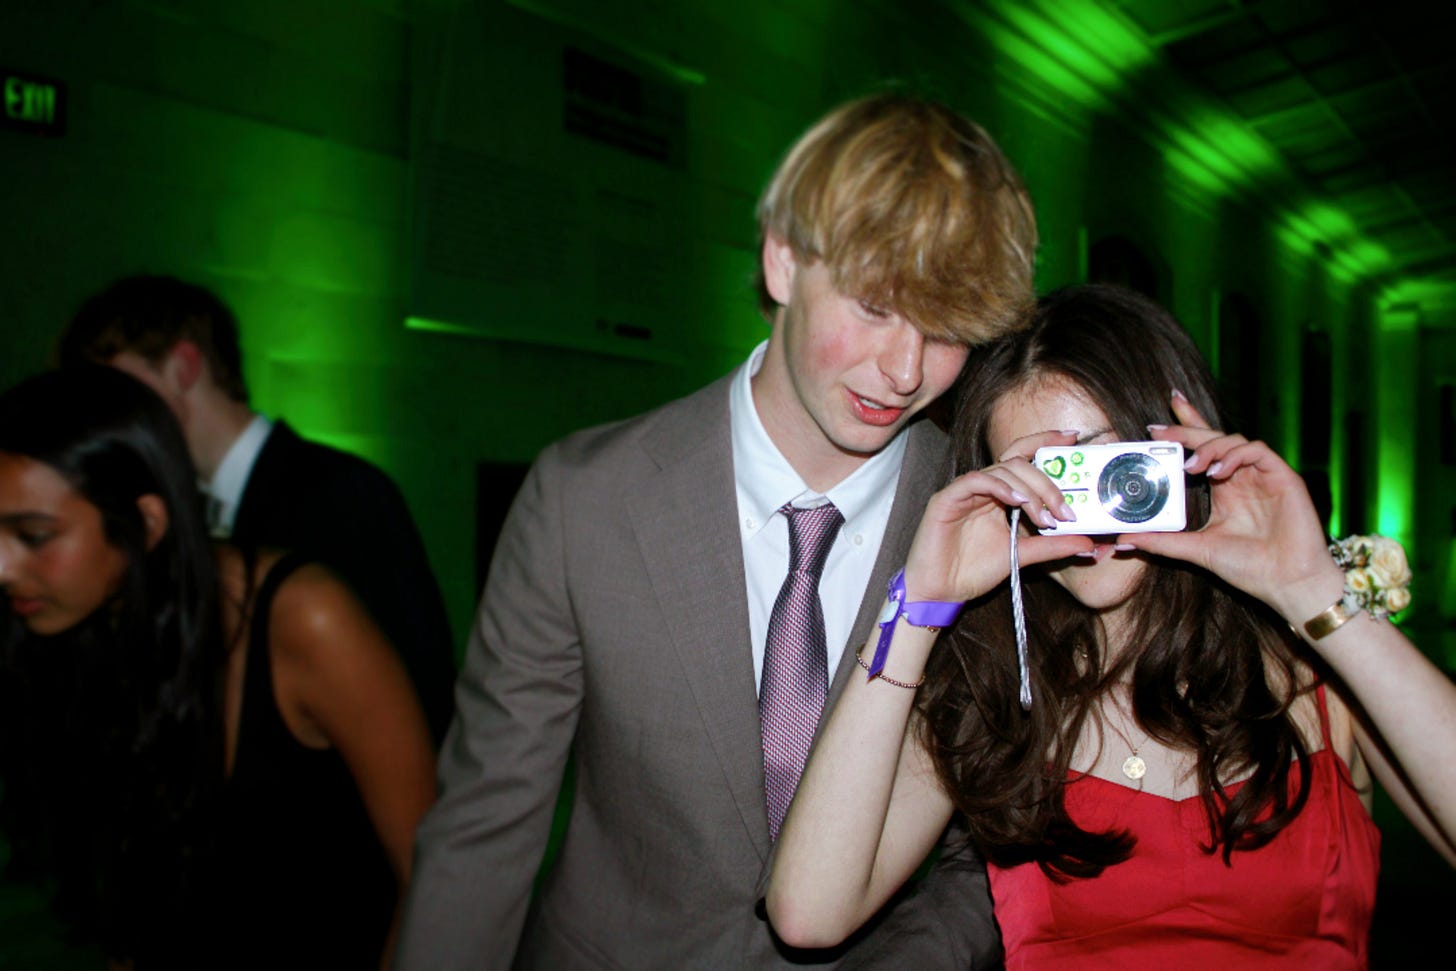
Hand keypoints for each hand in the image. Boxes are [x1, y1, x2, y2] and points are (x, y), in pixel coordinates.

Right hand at [904, 431, 1093, 602]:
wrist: (940, 592)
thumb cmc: (973, 571)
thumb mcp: (1023, 555)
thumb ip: (1053, 545)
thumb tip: (1089, 543)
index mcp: (999, 494)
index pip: (1023, 457)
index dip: (1046, 442)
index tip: (1074, 438)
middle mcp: (982, 487)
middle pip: (1018, 462)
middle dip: (1047, 483)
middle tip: (1066, 510)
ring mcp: (964, 491)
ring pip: (1001, 469)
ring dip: (1029, 490)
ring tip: (1044, 517)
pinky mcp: (947, 499)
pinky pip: (975, 480)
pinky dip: (999, 487)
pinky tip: (1016, 502)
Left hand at [1116, 399, 1342, 621]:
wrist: (1287, 583)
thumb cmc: (1249, 567)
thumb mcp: (1196, 550)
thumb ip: (1161, 542)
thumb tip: (1122, 540)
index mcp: (1223, 489)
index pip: (1201, 452)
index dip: (1182, 433)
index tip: (1152, 429)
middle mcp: (1242, 478)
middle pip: (1214, 439)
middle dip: (1187, 428)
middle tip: (1160, 430)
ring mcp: (1263, 476)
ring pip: (1234, 440)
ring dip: (1210, 447)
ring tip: (1191, 466)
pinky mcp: (1284, 477)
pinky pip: (1258, 451)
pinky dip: (1236, 455)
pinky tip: (1219, 471)